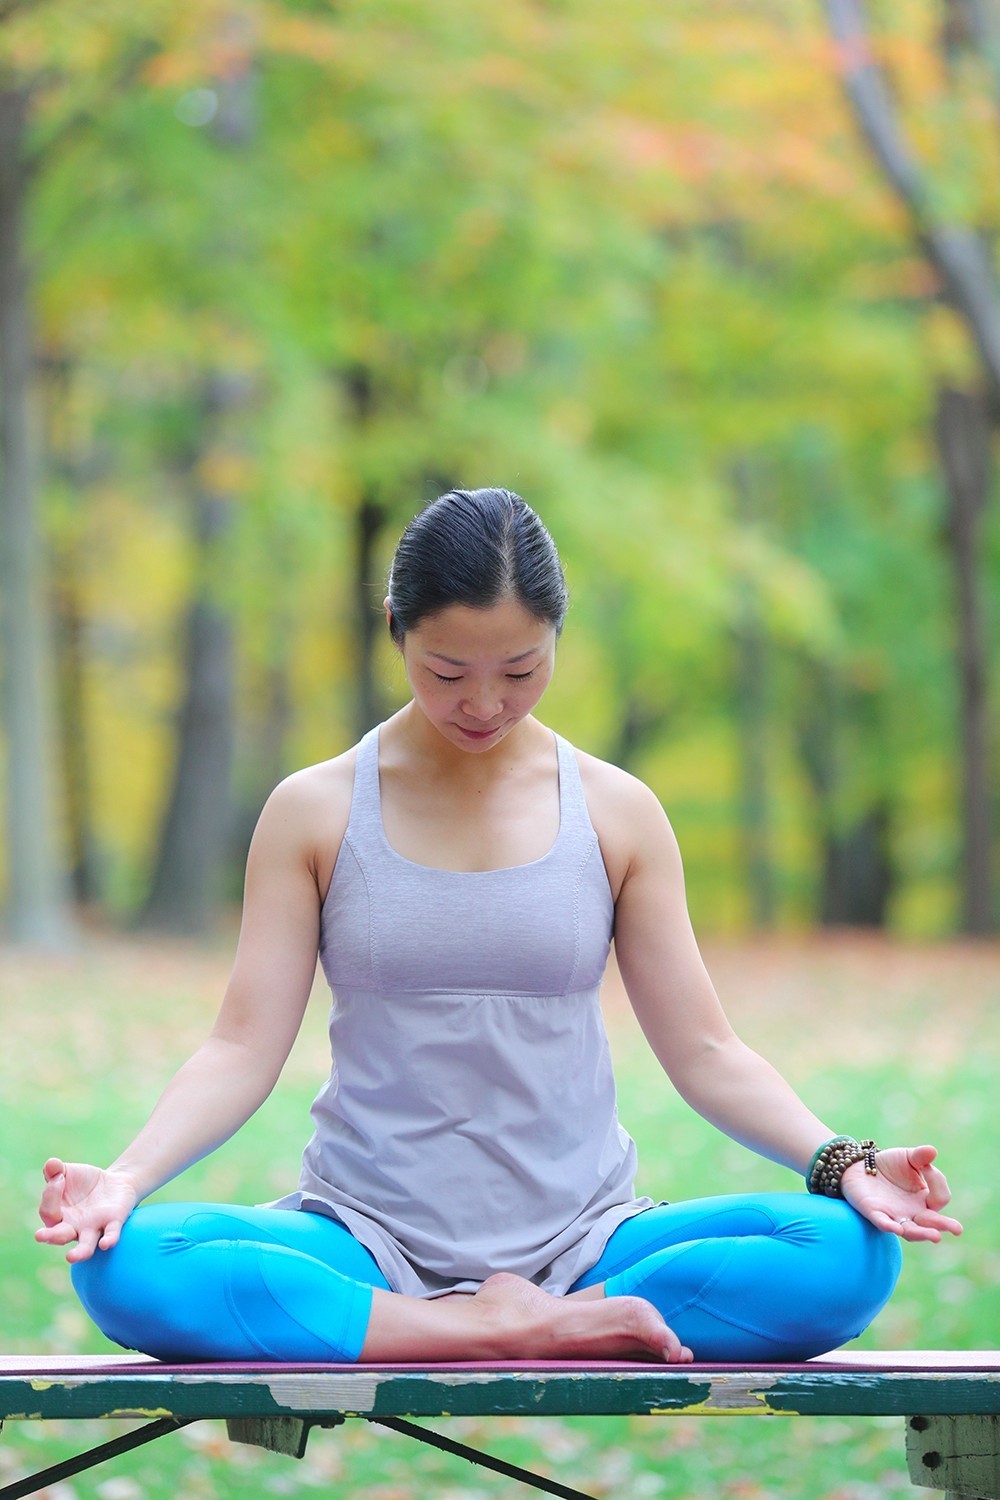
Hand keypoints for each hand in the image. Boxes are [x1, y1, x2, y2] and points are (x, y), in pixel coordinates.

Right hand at [35, 1158, 138, 1262]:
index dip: (51, 1193)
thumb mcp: (68, 1172)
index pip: (49, 1211)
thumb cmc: (84, 1182)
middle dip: (50, 1237)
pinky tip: (106, 1244)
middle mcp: (74, 1227)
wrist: (115, 1182)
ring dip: (79, 1253)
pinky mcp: (113, 1222)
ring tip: (71, 1257)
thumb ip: (55, 1170)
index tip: (60, 1176)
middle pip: (60, 1236)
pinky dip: (109, 1239)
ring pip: (85, 1245)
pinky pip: (111, 1234)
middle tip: (39, 1236)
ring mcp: (94, 1228)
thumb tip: (51, 1164)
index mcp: (59, 1216)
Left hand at [841, 1144, 962, 1242]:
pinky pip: (883, 1223)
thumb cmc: (890, 1165)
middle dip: (943, 1225)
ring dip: (922, 1233)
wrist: (861, 1167)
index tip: (927, 1168)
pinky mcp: (874, 1213)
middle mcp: (912, 1212)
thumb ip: (920, 1156)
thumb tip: (932, 1151)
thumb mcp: (908, 1157)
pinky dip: (890, 1226)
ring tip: (936, 1236)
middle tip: (957, 1229)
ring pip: (910, 1230)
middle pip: (930, 1223)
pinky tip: (897, 1229)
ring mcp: (894, 1215)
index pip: (940, 1199)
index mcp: (924, 1199)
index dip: (937, 1184)